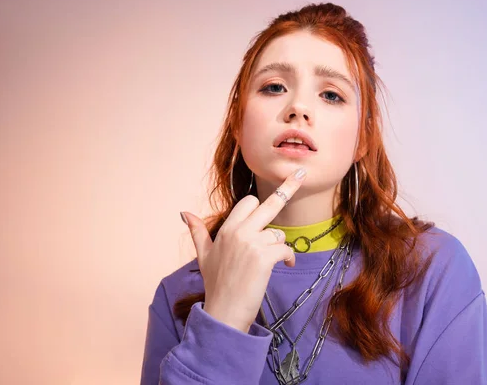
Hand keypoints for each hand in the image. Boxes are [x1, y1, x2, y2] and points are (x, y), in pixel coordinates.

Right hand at [181, 167, 306, 332]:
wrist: (223, 312)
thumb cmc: (216, 285)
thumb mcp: (204, 255)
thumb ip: (198, 232)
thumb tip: (184, 213)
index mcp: (226, 229)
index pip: (248, 203)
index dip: (259, 206)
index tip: (275, 193)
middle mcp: (238, 232)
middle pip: (268, 204)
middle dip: (287, 187)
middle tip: (301, 174)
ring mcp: (251, 243)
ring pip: (278, 232)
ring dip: (280, 246)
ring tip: (275, 261)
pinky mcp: (264, 257)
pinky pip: (285, 248)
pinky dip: (288, 257)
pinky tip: (285, 266)